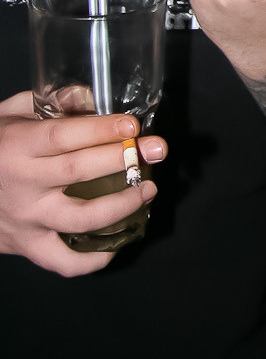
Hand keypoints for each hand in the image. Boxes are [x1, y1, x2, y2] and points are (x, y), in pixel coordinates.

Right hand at [0, 91, 165, 275]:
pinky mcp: (26, 245)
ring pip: (80, 219)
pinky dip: (91, 261)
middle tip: (157, 151)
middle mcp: (24, 183)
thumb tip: (90, 96)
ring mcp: (26, 218)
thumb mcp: (9, 113)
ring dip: (121, 206)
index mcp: (18, 146)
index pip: (65, 136)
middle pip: (80, 172)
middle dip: (124, 160)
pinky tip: (115, 245)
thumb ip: (49, 102)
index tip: (133, 126)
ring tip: (147, 191)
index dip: (102, 130)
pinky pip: (62, 262)